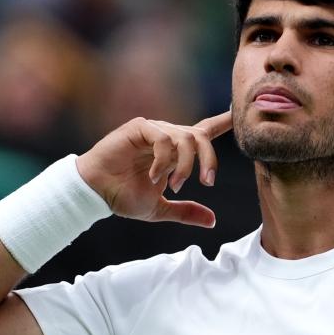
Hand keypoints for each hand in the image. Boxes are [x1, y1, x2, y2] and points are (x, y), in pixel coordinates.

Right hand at [76, 112, 232, 227]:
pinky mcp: (139, 128)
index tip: (237, 113)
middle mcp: (166, 136)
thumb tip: (212, 221)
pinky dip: (163, 160)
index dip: (222, 122)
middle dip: (209, 159)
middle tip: (207, 183)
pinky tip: (154, 176)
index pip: (203, 132)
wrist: (96, 194)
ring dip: (185, 165)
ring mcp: (153, 130)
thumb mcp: (160, 208)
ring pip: (184, 138)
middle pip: (200, 136)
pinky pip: (163, 139)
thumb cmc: (123, 197)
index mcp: (174, 151)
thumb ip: (186, 212)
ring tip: (174, 185)